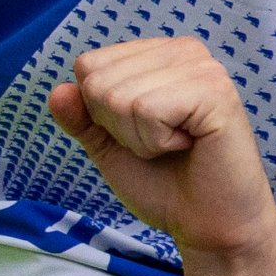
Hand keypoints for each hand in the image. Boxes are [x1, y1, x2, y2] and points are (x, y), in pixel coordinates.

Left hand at [48, 38, 275, 268]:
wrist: (209, 224)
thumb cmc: (167, 184)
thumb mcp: (109, 147)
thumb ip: (82, 118)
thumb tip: (59, 90)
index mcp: (160, 55)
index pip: (89, 65)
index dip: (100, 112)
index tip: (142, 133)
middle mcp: (185, 52)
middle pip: (99, 80)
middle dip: (118, 126)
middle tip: (161, 144)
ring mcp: (204, 70)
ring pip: (119, 96)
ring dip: (139, 138)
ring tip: (176, 146)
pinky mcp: (216, 93)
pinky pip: (147, 109)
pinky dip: (156, 141)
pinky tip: (189, 146)